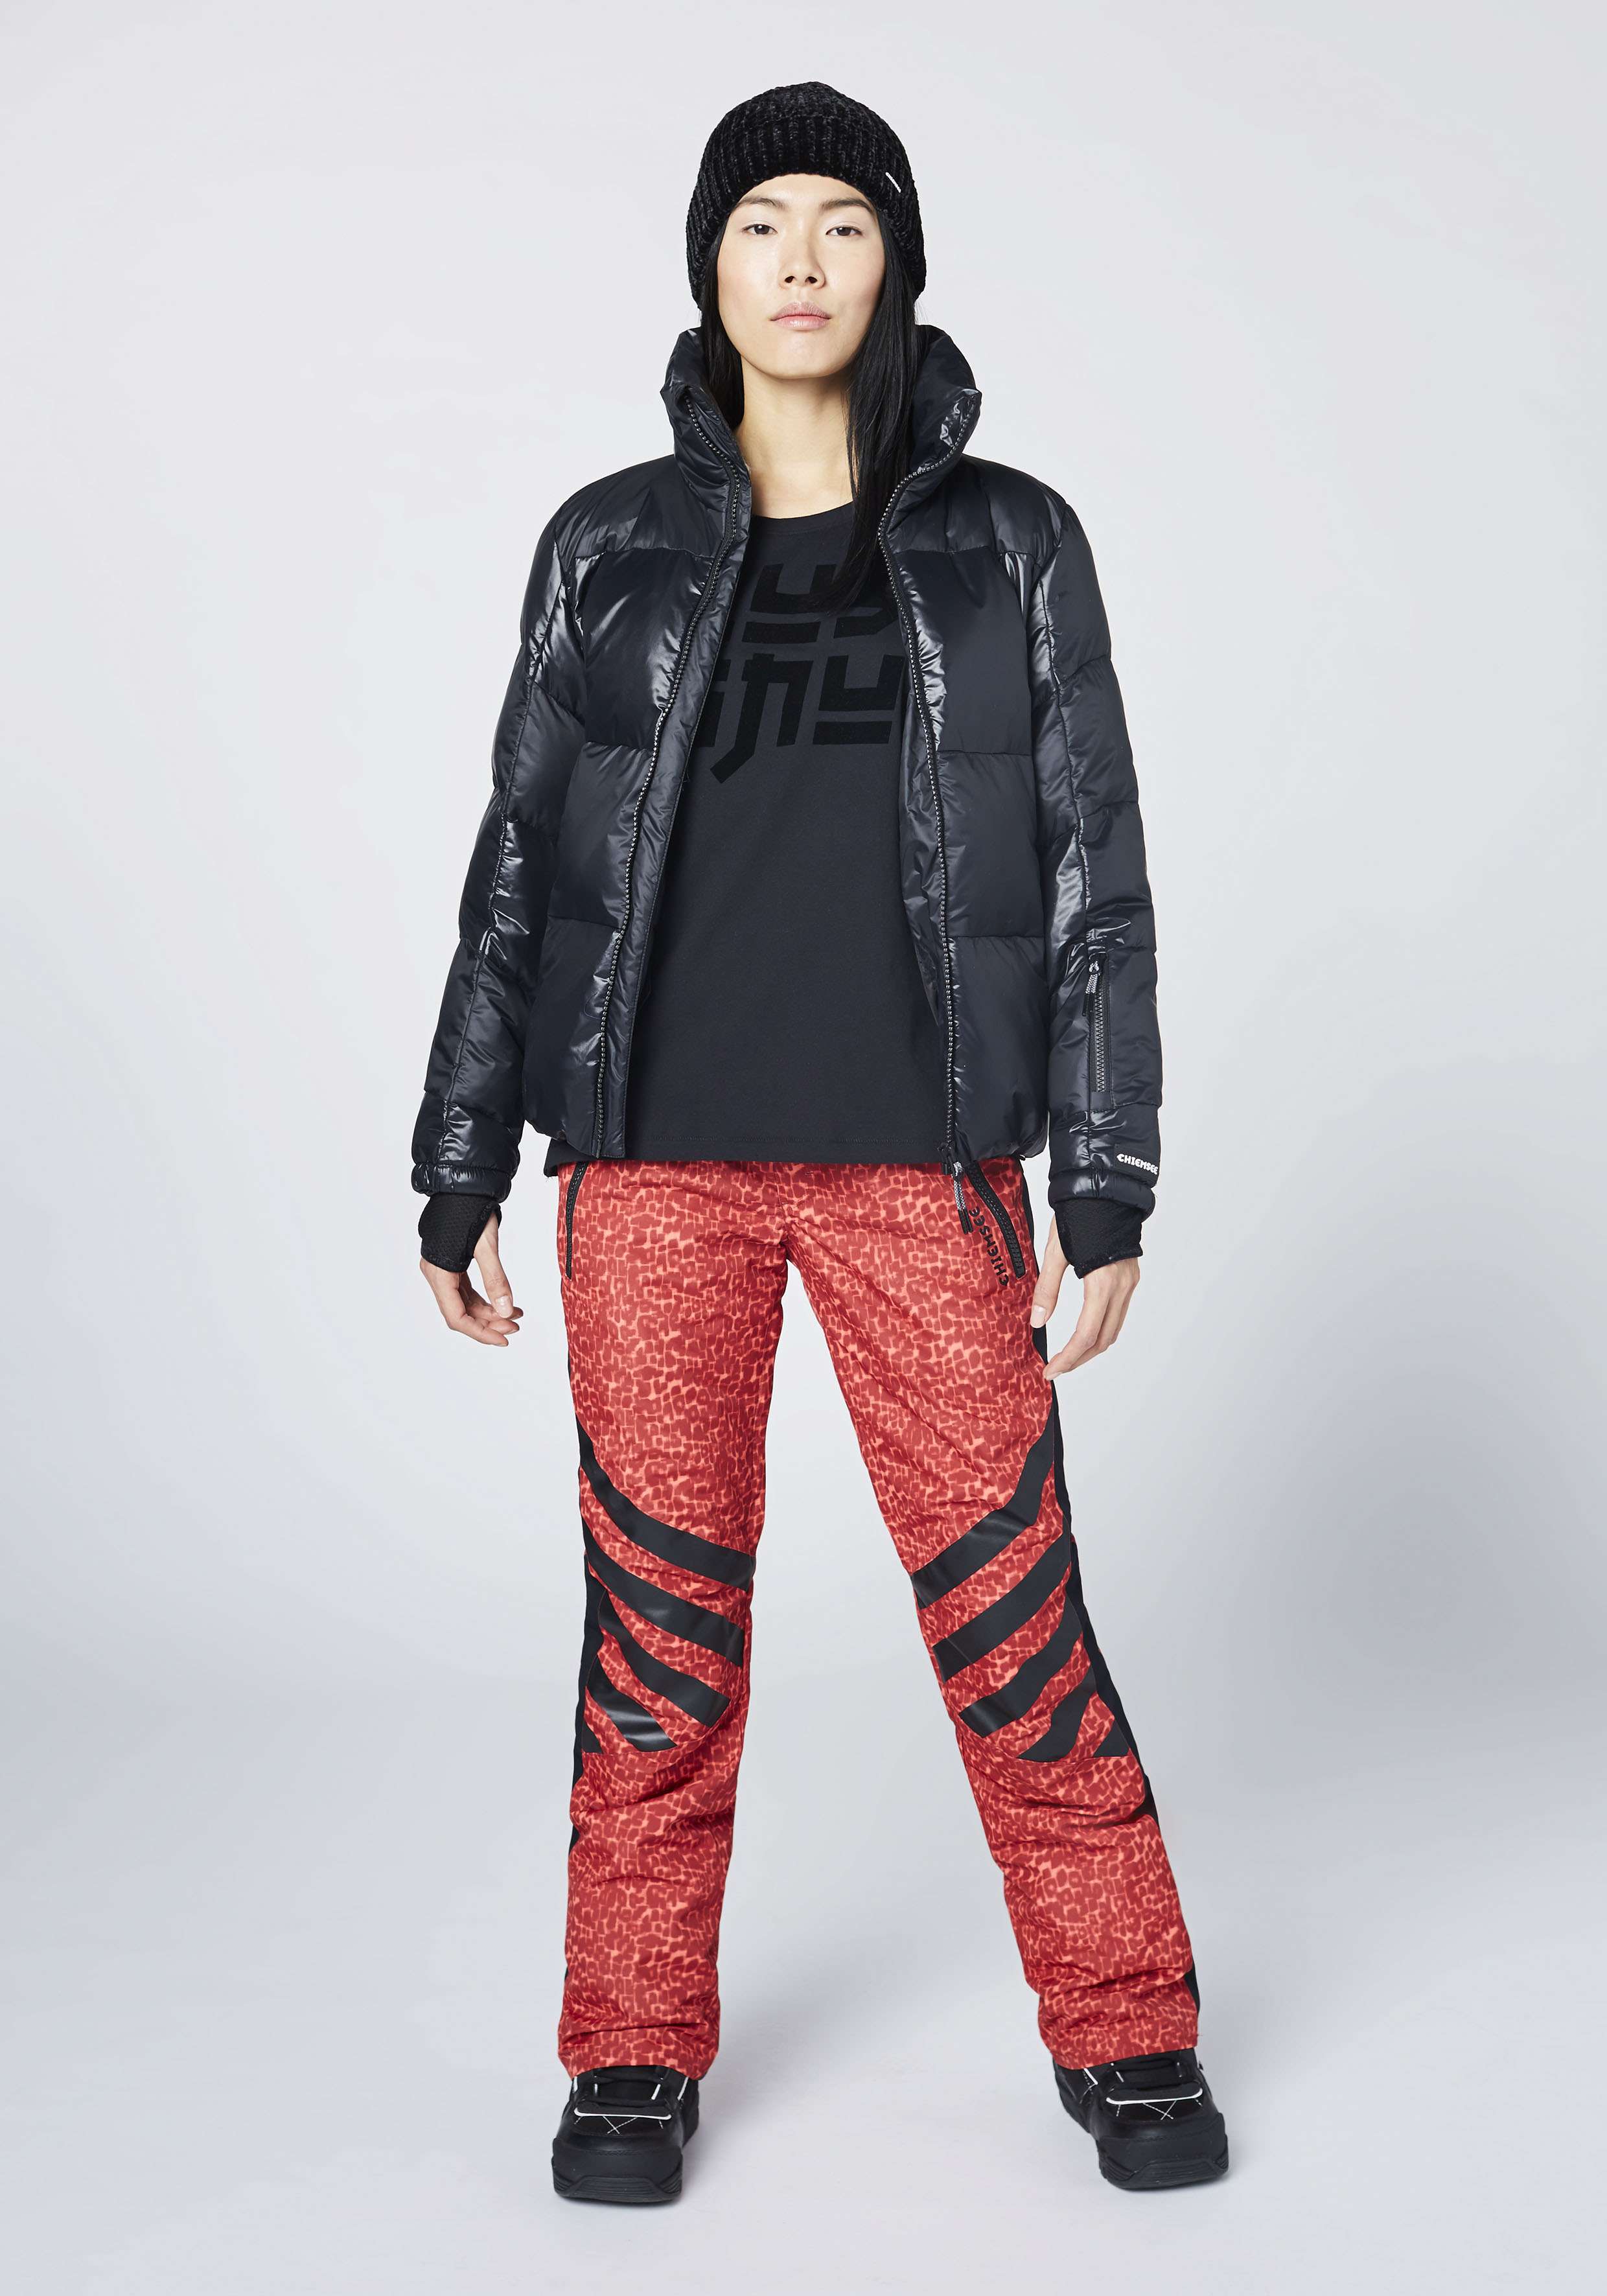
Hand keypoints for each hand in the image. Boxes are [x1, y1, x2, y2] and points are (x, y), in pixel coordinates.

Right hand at [419, 1215, 522, 1345]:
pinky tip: (505, 1302)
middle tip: (516, 1325)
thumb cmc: (470, 1208)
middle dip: (489, 1322)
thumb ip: (496, 1279)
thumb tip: (507, 1310)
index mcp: (439, 1273)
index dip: (480, 1333)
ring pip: (465, 1303)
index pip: (456, 1317)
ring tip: (516, 1314)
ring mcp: (443, 1270)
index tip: (503, 1339)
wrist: (463, 1184)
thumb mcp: (486, 1245)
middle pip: (461, 1312)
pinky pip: (467, 1291)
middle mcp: (436, 1274)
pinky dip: (486, 1298)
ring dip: (489, 1311)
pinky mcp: (452, 1264)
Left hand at [1030, 1220, 1139, 1378]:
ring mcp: (1130, 1283)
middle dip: (1079, 1359)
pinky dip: (1101, 1329)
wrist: (1105, 1188)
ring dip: (1091, 1348)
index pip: (1086, 1336)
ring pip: (1114, 1330)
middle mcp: (1122, 1287)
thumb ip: (1047, 1289)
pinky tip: (1084, 1331)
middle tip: (1056, 1368)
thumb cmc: (1079, 1214)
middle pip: (1103, 1340)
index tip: (1050, 1370)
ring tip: (1068, 1355)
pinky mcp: (1130, 1278)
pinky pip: (1118, 1315)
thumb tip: (1037, 1322)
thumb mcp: (1055, 1252)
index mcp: (1102, 1283)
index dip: (1067, 1358)